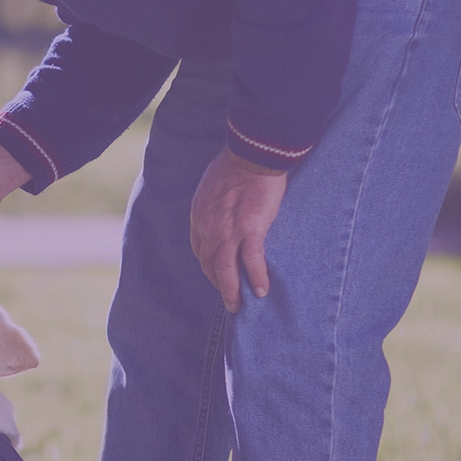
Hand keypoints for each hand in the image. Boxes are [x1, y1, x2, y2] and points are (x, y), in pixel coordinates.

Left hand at [189, 150, 287, 312]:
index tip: (216, 273)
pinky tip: (262, 290)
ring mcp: (228, 231)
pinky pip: (252, 262)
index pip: (199, 249)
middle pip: (209, 264)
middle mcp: (209, 227)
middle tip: (228, 298)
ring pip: (225, 270)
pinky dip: (256, 278)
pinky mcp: (250, 231)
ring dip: (231, 291)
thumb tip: (222, 209)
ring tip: (237, 305)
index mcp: (199, 216)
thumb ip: (214, 203)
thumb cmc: (235, 164)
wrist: (251, 155)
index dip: (208, 265)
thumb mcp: (211, 185)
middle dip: (217, 283)